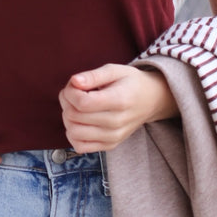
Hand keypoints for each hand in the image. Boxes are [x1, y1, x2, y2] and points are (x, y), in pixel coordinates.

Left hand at [58, 63, 176, 151]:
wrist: (151, 101)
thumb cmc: (130, 82)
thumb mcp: (114, 70)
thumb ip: (93, 75)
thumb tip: (74, 82)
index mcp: (119, 100)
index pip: (82, 103)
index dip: (70, 92)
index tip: (74, 84)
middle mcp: (116, 122)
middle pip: (74, 116)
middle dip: (66, 101)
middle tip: (74, 92)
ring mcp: (113, 137)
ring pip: (73, 132)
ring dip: (67, 117)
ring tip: (76, 106)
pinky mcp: (109, 145)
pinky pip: (80, 146)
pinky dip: (73, 133)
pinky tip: (79, 120)